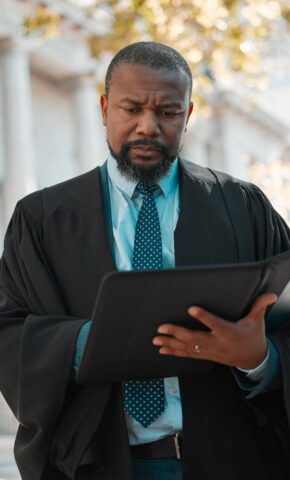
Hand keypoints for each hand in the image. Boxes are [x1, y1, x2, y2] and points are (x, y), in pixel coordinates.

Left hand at [152, 293, 276, 369]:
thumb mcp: (257, 321)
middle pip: (195, 338)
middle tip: (162, 327)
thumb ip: (260, 306)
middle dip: (177, 333)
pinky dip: (174, 352)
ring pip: (187, 348)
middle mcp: (216, 343)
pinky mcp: (205, 355)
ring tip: (156, 339)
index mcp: (229, 333)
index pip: (215, 324)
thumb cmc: (253, 336)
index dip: (203, 317)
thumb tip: (271, 295)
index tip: (191, 308)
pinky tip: (162, 349)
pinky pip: (187, 354)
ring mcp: (209, 351)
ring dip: (170, 343)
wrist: (253, 359)